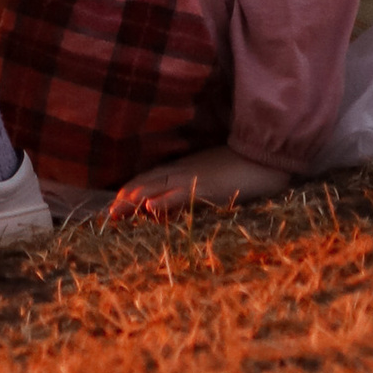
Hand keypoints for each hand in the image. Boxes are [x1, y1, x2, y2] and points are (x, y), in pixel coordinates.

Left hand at [102, 147, 287, 222]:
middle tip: (106, 216)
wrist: (266, 156)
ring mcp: (192, 177)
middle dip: (124, 199)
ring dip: (133, 200)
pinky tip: (150, 209)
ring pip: (155, 187)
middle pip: (145, 182)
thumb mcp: (213, 178)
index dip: (130, 191)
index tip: (113, 206)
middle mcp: (182, 170)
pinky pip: (180, 193)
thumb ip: (194, 187)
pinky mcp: (205, 186)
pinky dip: (164, 201)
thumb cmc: (243, 168)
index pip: (149, 179)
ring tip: (115, 213)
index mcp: (183, 168)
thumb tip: (174, 205)